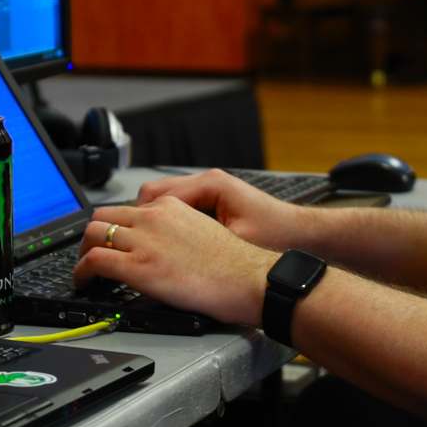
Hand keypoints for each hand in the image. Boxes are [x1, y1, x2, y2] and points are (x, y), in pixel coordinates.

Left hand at [74, 194, 279, 325]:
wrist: (249, 279)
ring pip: (94, 234)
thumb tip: (164, 248)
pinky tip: (84, 282)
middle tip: (93, 252)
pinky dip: (82, 271)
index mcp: (171, 208)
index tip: (114, 240)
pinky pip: (95, 261)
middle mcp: (153, 218)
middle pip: (104, 216)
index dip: (116, 226)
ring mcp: (144, 241)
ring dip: (83, 252)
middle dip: (94, 235)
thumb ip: (178, 232)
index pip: (129, 209)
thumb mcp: (204, 231)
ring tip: (85, 270)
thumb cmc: (236, 265)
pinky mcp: (138, 267)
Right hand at [131, 170, 314, 253]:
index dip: (138, 219)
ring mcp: (209, 189)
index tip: (125, 238)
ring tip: (145, 245)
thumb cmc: (276, 234)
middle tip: (129, 244)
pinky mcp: (213, 200)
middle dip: (140, 218)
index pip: (157, 195)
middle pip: (155, 194)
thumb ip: (196, 235)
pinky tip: (168, 243)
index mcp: (210, 185)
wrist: (302, 234)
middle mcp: (207, 181)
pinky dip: (168, 222)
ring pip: (164, 201)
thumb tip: (163, 241)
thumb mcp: (234, 238)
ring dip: (153, 221)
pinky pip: (178, 207)